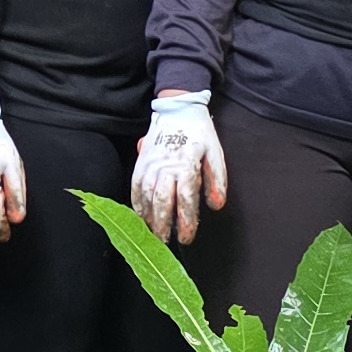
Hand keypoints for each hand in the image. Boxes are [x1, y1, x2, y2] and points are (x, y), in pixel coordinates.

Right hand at [131, 91, 226, 245]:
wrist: (178, 108)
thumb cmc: (200, 133)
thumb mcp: (215, 154)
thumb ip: (217, 180)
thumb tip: (216, 206)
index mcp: (186, 164)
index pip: (185, 198)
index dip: (185, 220)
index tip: (186, 237)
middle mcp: (165, 166)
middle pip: (162, 201)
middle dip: (163, 224)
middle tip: (165, 242)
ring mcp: (150, 163)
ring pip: (146, 195)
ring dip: (148, 217)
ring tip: (152, 233)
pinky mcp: (141, 161)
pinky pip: (135, 185)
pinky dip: (136, 202)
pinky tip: (140, 215)